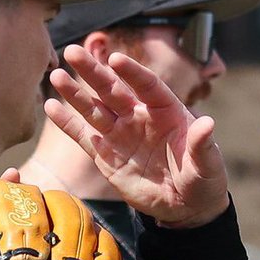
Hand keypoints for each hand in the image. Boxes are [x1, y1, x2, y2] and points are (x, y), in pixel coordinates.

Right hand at [47, 45, 229, 228]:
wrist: (187, 208)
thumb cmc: (203, 180)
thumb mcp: (207, 165)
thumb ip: (202, 145)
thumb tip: (208, 124)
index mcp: (167, 112)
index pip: (148, 86)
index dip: (133, 73)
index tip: (116, 59)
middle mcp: (140, 117)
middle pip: (114, 91)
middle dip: (94, 72)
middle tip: (73, 51)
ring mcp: (121, 135)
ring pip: (95, 109)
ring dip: (75, 93)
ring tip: (56, 75)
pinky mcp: (107, 155)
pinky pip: (85, 136)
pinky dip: (68, 123)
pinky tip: (51, 107)